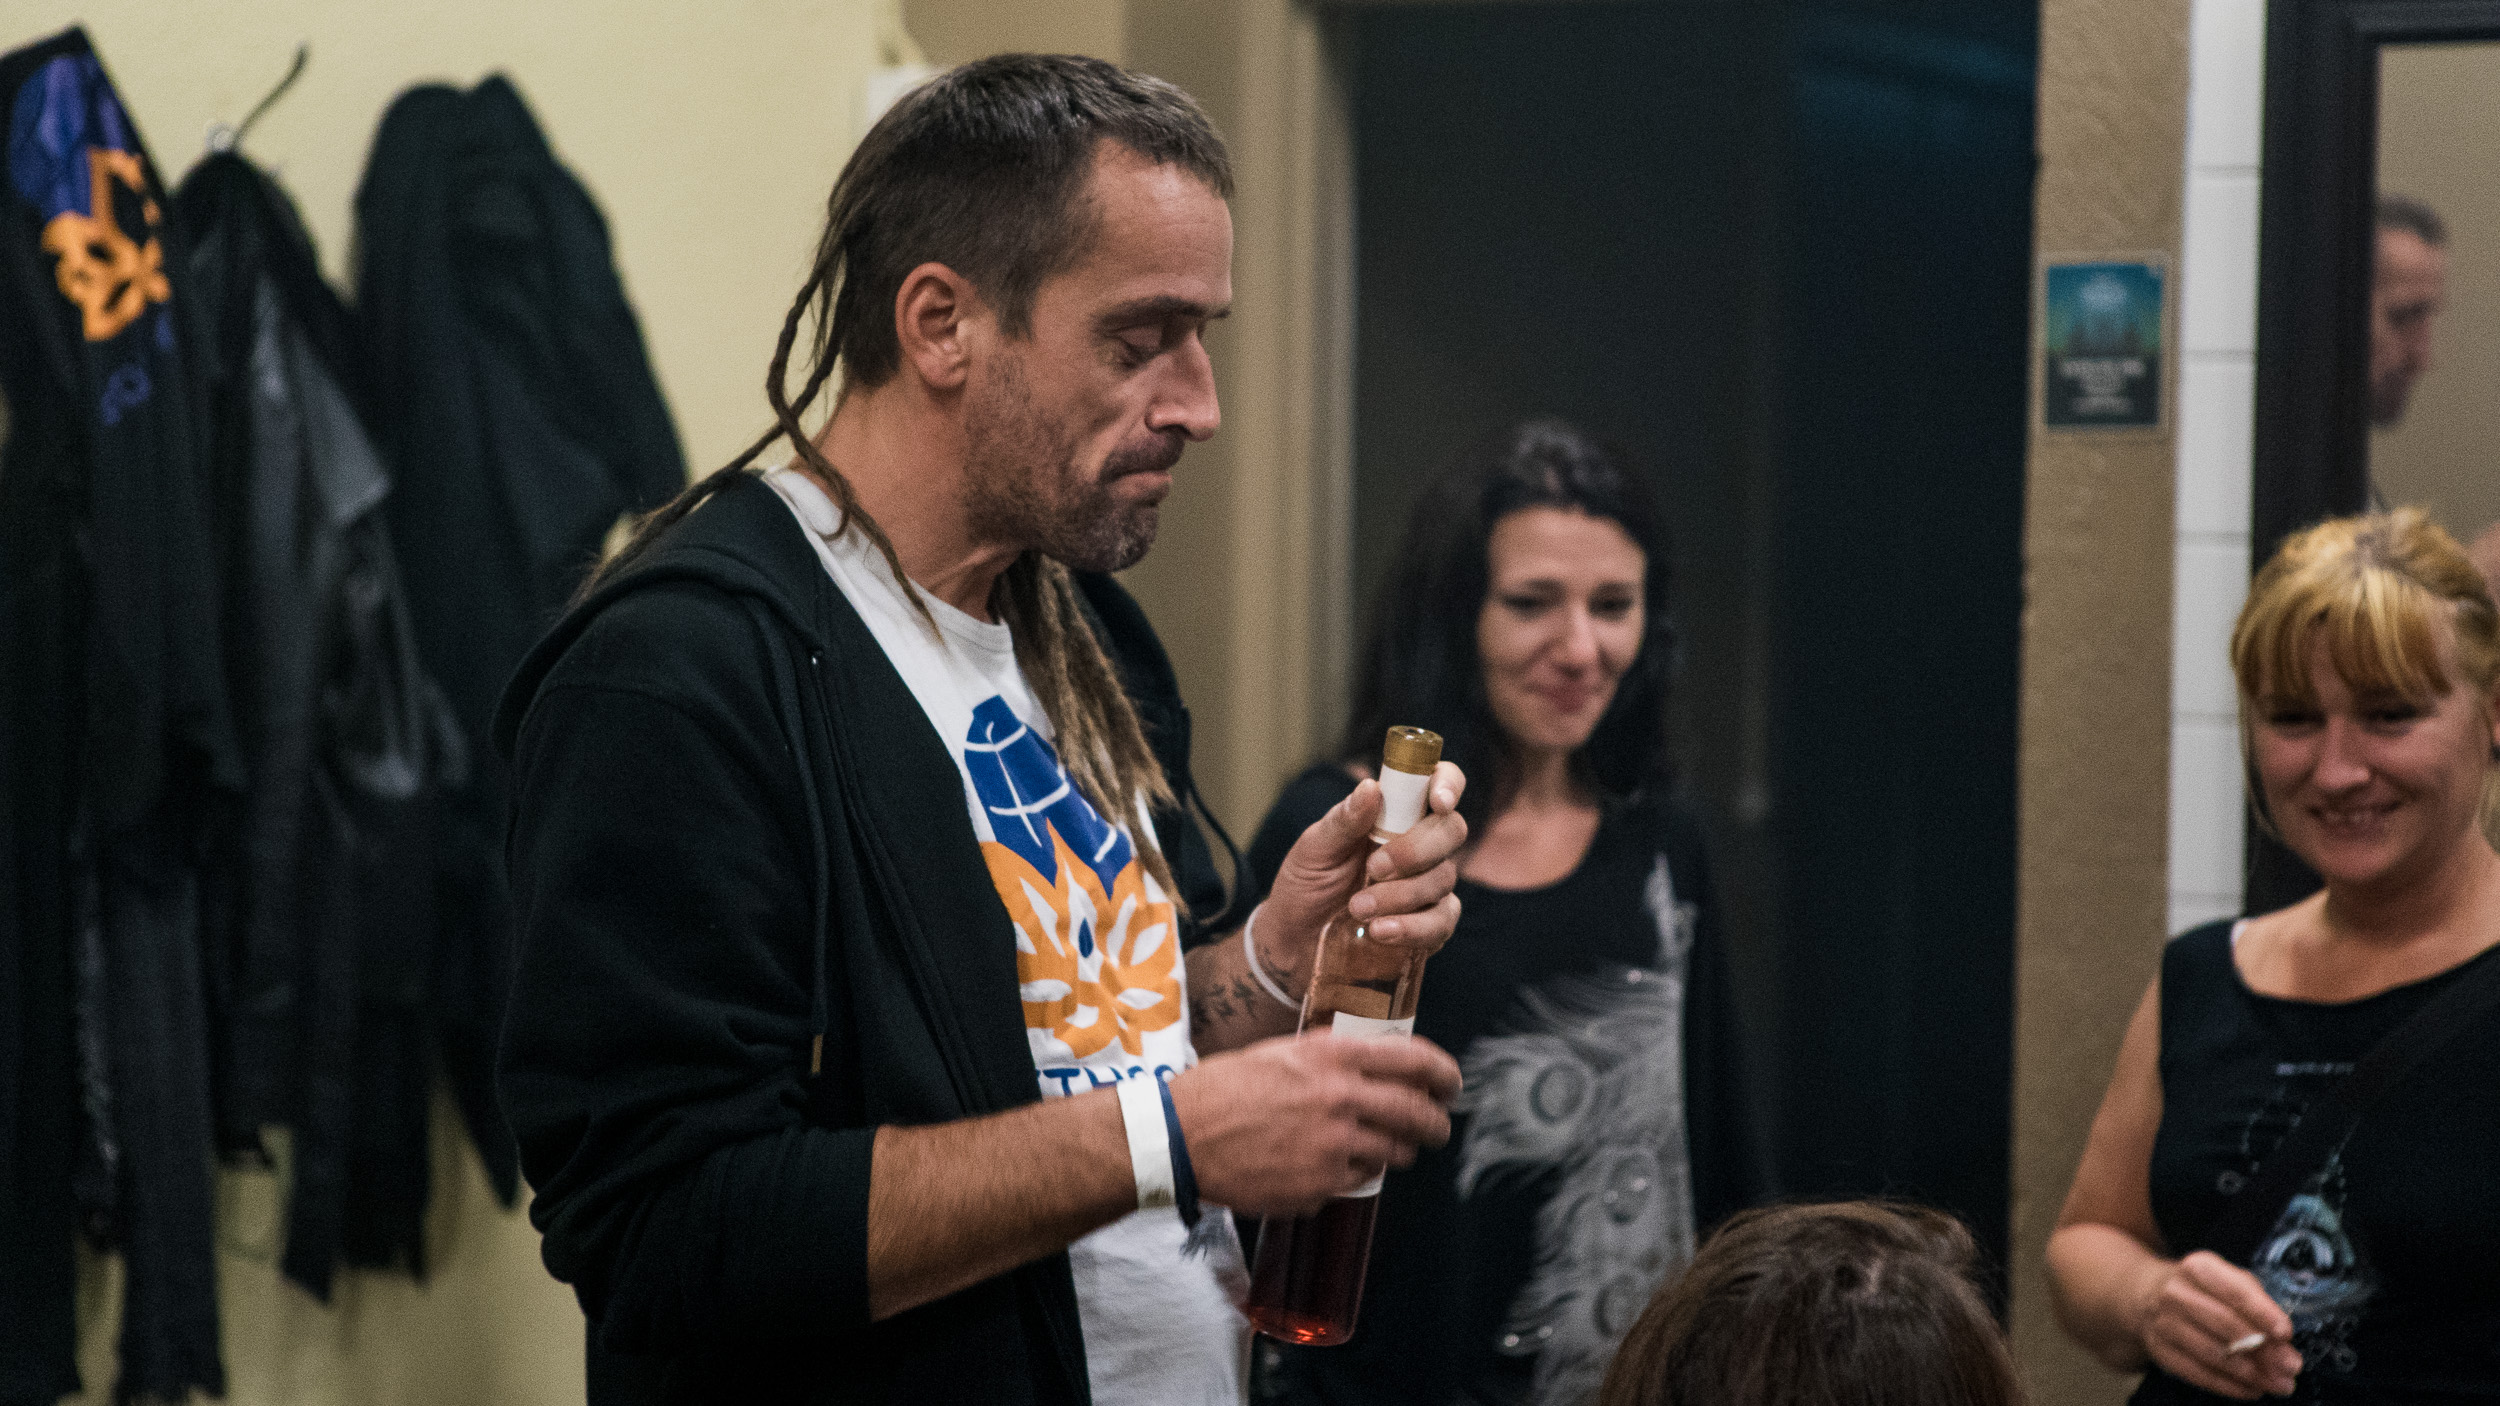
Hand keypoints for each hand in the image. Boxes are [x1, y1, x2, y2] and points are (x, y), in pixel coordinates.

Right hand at [1165, 1032, 1461, 1215]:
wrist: (1181, 1136)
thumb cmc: (1224, 1089)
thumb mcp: (1280, 1053)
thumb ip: (1328, 1056)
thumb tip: (1368, 1060)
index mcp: (1332, 1057)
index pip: (1414, 1060)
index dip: (1444, 1073)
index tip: (1451, 1082)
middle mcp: (1340, 1099)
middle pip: (1417, 1114)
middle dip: (1436, 1123)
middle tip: (1437, 1126)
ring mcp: (1333, 1146)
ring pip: (1393, 1152)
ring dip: (1396, 1150)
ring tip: (1383, 1147)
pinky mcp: (1320, 1185)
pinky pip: (1356, 1182)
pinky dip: (1351, 1174)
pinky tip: (1327, 1165)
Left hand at [1260, 763, 1467, 972]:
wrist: (1296, 938)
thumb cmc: (1307, 883)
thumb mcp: (1314, 848)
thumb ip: (1343, 820)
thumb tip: (1370, 787)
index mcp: (1396, 814)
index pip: (1439, 783)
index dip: (1448, 783)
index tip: (1437, 801)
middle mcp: (1420, 845)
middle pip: (1452, 830)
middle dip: (1417, 849)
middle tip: (1374, 867)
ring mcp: (1429, 886)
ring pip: (1443, 879)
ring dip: (1401, 895)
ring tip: (1358, 908)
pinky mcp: (1429, 926)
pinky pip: (1442, 922)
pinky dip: (1413, 927)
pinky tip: (1380, 931)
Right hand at [2136, 1251, 2301, 1398]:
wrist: (2147, 1295)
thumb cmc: (2202, 1290)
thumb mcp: (2228, 1280)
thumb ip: (2256, 1304)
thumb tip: (2281, 1341)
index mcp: (2198, 1267)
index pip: (2234, 1290)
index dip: (2262, 1313)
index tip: (2285, 1333)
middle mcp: (2176, 1292)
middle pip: (2223, 1323)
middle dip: (2262, 1349)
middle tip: (2291, 1366)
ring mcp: (2164, 1323)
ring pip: (2212, 1353)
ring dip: (2250, 1373)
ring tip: (2278, 1383)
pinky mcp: (2160, 1350)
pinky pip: (2197, 1373)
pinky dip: (2229, 1386)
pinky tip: (2251, 1390)